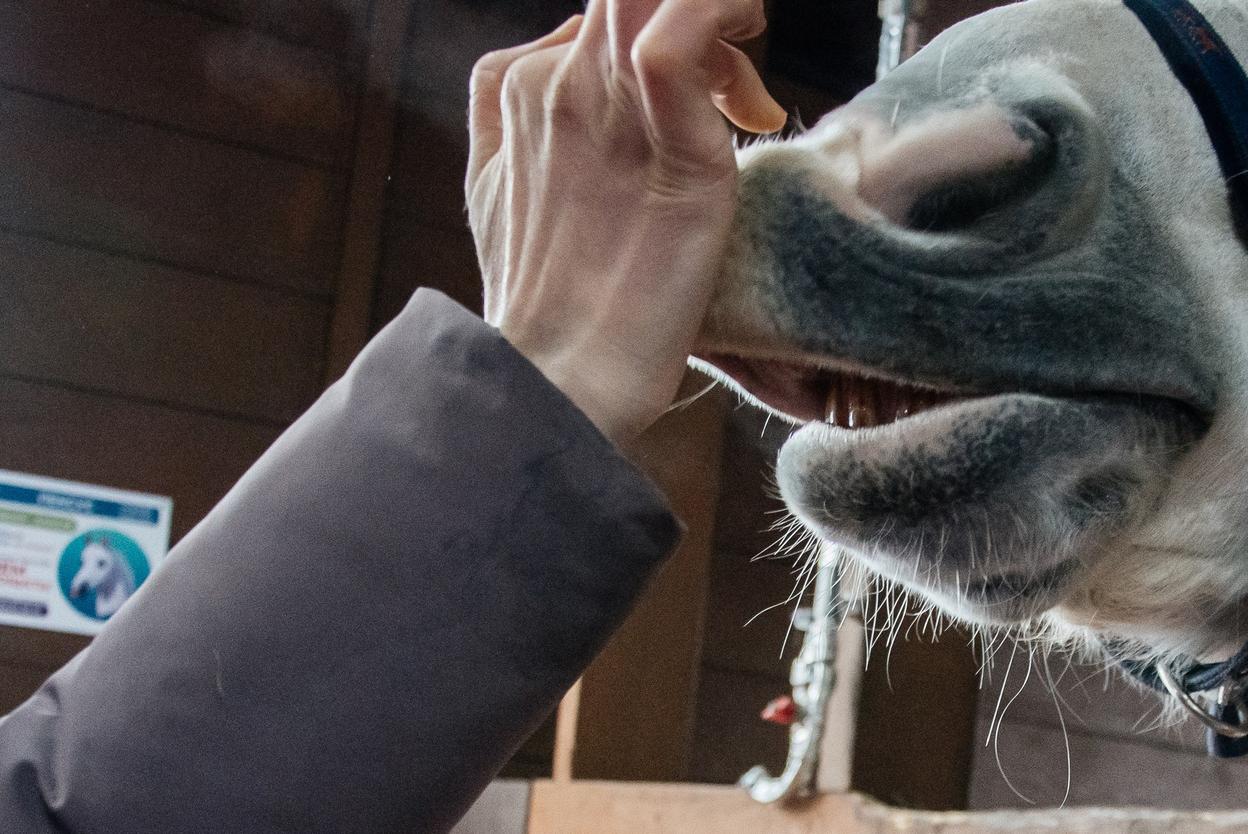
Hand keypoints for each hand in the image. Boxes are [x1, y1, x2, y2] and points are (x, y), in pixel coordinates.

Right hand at [468, 0, 784, 446]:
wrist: (555, 380)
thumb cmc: (544, 310)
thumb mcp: (496, 192)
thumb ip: (514, 115)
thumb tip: (568, 58)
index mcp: (525, 91)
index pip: (602, 14)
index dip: (662, 31)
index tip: (711, 94)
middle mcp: (563, 85)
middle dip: (689, 12)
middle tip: (732, 71)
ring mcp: (613, 112)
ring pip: (654, 0)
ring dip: (720, 15)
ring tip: (743, 90)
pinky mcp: (675, 151)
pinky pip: (685, 39)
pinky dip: (726, 29)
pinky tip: (752, 103)